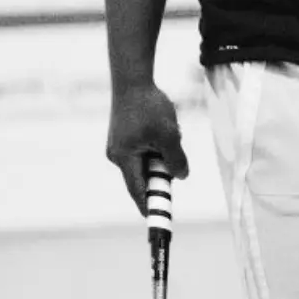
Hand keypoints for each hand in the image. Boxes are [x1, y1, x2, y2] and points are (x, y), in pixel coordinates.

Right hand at [106, 81, 188, 211]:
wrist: (132, 78)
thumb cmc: (148, 106)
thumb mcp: (169, 135)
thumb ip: (175, 159)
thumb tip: (181, 177)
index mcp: (124, 158)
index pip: (138, 190)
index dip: (149, 205)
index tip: (156, 219)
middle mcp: (118, 154)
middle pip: (144, 174)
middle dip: (162, 168)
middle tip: (174, 151)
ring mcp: (119, 144)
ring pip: (147, 159)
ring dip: (162, 151)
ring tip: (168, 129)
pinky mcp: (124, 135)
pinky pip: (144, 148)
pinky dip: (157, 143)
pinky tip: (164, 124)